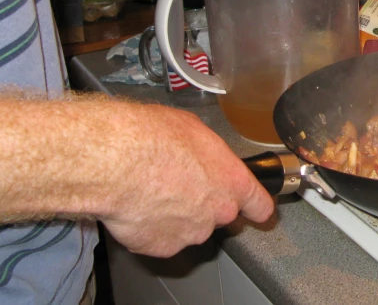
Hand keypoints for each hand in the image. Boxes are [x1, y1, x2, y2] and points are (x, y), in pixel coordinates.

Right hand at [101, 105, 273, 257]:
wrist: (117, 162)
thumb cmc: (154, 139)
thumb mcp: (193, 130)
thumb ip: (208, 153)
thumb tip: (202, 155)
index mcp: (233, 181)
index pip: (260, 205)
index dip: (256, 207)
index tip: (255, 208)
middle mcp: (218, 212)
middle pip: (219, 214)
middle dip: (203, 203)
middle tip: (179, 183)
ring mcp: (191, 233)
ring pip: (188, 227)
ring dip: (175, 215)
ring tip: (152, 190)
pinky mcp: (162, 247)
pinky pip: (160, 238)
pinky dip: (151, 228)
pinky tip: (139, 206)